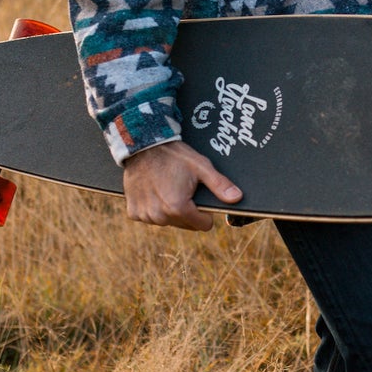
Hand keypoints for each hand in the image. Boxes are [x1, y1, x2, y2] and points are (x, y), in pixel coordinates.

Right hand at [121, 140, 240, 230]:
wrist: (142, 146)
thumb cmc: (174, 155)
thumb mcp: (201, 167)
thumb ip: (220, 185)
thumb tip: (237, 198)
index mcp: (178, 207)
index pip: (203, 225)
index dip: (205, 213)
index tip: (197, 197)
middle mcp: (160, 216)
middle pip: (185, 225)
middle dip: (187, 211)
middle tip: (181, 189)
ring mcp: (145, 215)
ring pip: (168, 222)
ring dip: (169, 210)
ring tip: (166, 188)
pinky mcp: (134, 212)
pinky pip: (150, 218)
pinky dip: (153, 208)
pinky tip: (153, 192)